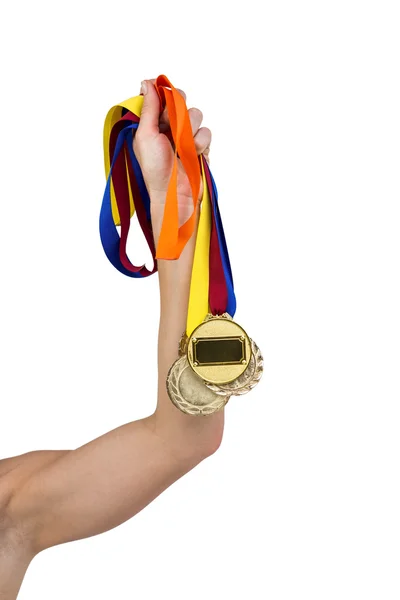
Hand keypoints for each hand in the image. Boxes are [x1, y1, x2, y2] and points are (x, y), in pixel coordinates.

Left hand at [133, 78, 211, 244]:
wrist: (176, 196)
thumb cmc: (156, 170)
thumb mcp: (146, 136)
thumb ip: (148, 108)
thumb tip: (146, 82)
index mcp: (151, 124)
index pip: (160, 96)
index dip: (164, 94)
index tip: (164, 98)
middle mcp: (168, 127)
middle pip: (181, 100)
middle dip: (179, 112)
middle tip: (172, 126)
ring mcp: (186, 137)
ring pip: (196, 115)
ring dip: (191, 131)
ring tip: (183, 148)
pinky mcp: (201, 147)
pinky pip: (207, 132)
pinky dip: (202, 144)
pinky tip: (195, 156)